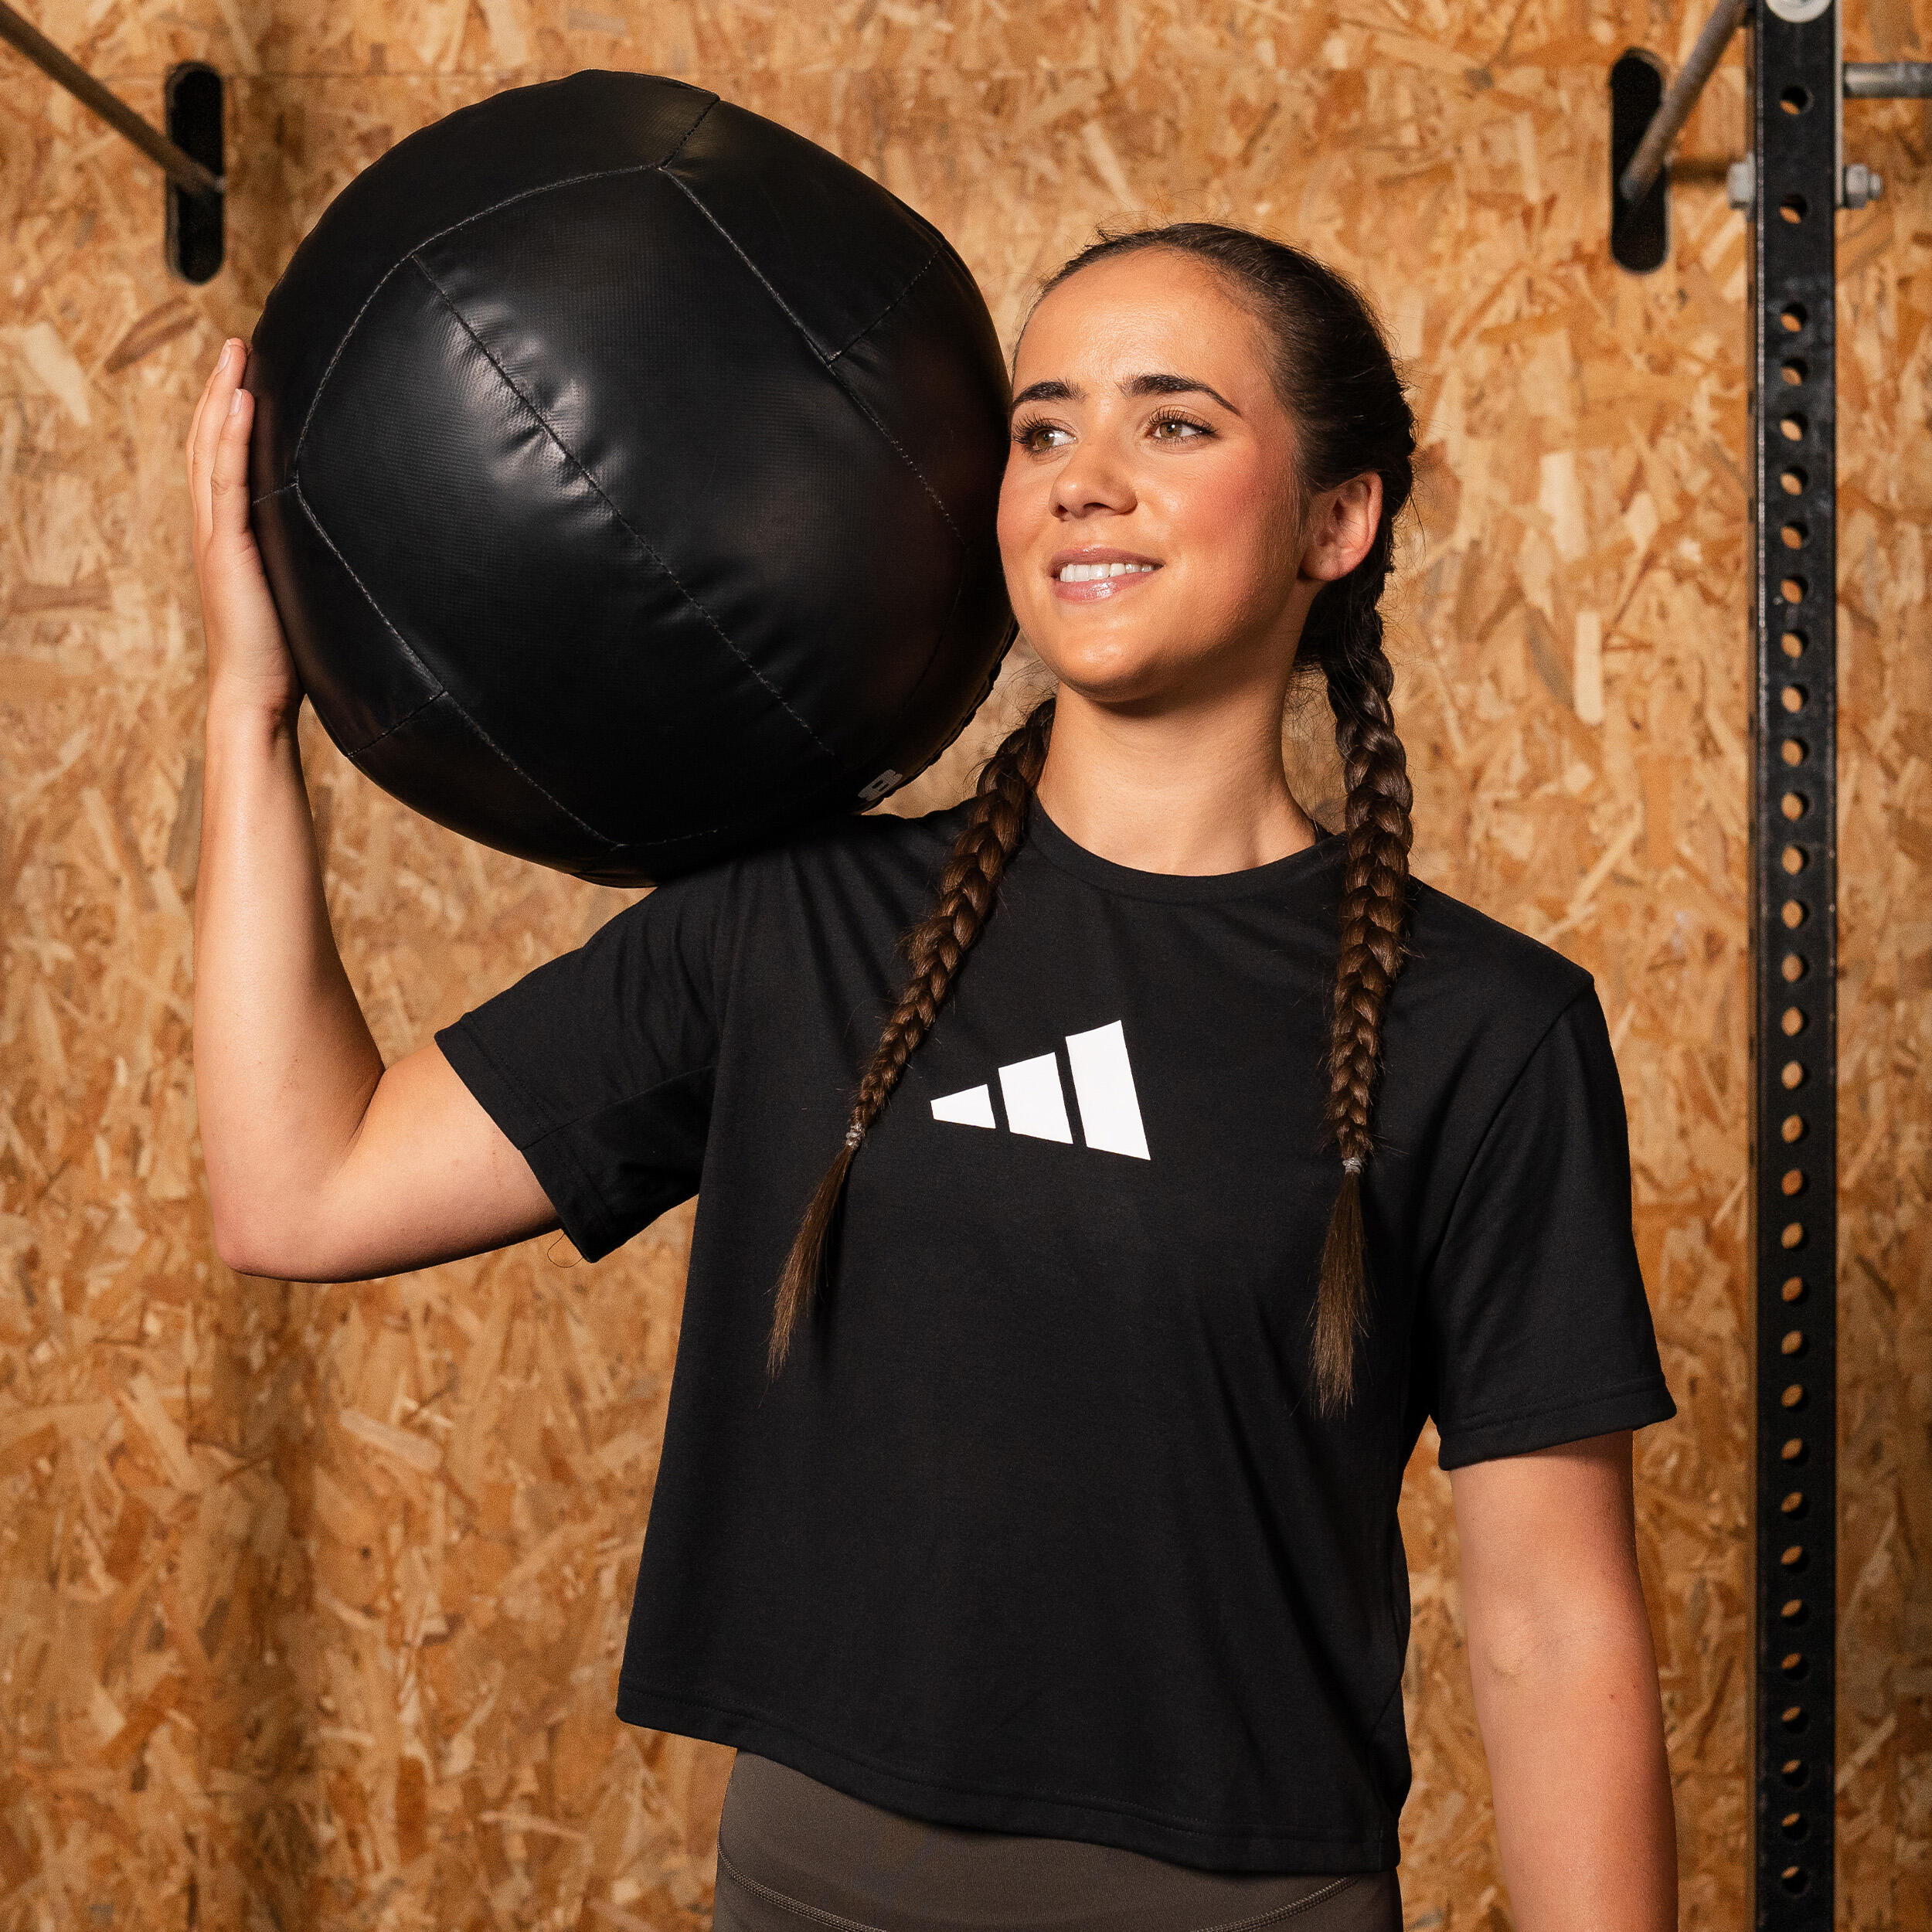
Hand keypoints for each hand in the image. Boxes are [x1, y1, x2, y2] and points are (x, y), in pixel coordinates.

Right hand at [187, 340, 300, 720]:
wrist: (259, 694)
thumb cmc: (288, 653)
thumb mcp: (303, 589)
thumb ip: (313, 556)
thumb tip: (356, 536)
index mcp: (230, 535)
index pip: (222, 461)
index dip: (227, 416)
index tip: (245, 374)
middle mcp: (215, 528)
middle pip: (208, 442)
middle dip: (220, 390)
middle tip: (237, 343)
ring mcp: (215, 536)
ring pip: (210, 450)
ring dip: (220, 398)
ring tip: (235, 354)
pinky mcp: (227, 549)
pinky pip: (225, 482)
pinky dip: (229, 438)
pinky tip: (239, 403)